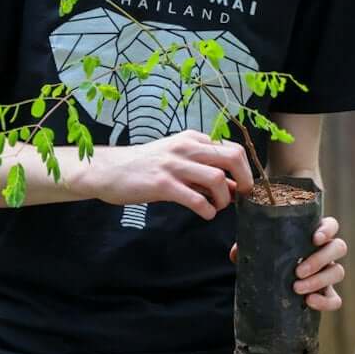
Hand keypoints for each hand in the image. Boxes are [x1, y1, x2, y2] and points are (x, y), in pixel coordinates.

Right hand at [84, 130, 252, 219]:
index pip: (232, 148)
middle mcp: (186, 147)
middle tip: (241, 198)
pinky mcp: (162, 184)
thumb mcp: (177, 160)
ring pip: (217, 178)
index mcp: (192, 139)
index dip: (246, 170)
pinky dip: (207, 210)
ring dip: (224, 199)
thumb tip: (234, 187)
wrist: (108, 170)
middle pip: (232, 157)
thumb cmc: (145, 167)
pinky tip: (204, 214)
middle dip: (244, 180)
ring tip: (217, 207)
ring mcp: (174, 165)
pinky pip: (195, 198)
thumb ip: (203, 171)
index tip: (243, 187)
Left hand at [230, 215, 346, 311]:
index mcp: (312, 235)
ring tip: (297, 289)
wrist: (271, 287)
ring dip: (319, 280)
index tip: (315, 238)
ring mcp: (328, 273)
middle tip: (298, 271)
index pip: (331, 225)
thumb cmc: (269, 260)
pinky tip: (309, 302)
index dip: (327, 230)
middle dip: (320, 259)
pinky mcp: (327, 294)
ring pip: (338, 272)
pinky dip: (325, 302)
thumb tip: (236, 253)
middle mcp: (325, 252)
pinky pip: (335, 299)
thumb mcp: (259, 251)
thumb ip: (249, 248)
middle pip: (338, 247)